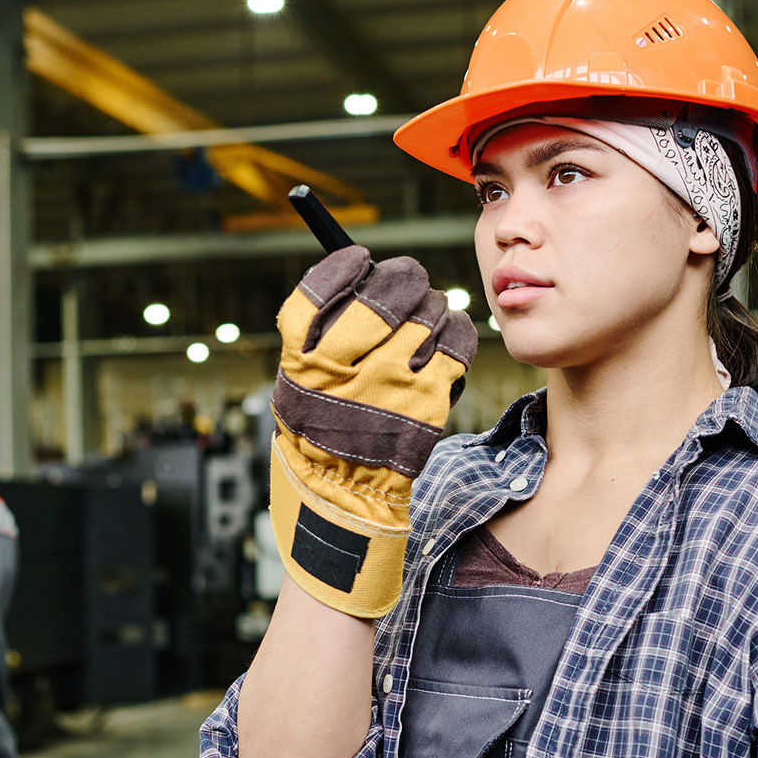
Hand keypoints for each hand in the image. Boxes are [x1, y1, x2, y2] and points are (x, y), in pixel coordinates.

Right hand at [267, 247, 475, 617]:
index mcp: (303, 359)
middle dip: (403, 277)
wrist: (342, 498)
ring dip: (434, 307)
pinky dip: (458, 333)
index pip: (321, 287)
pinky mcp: (428, 400)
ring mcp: (390, 383)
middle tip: (408, 282)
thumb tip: (362, 275)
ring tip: (427, 321)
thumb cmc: (321, 432)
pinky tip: (448, 339)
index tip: (359, 259)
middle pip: (386, 290)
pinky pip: (458, 342)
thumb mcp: (298, 384)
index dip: (345, 265)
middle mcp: (345, 367)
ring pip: (430, 311)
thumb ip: (319, 335)